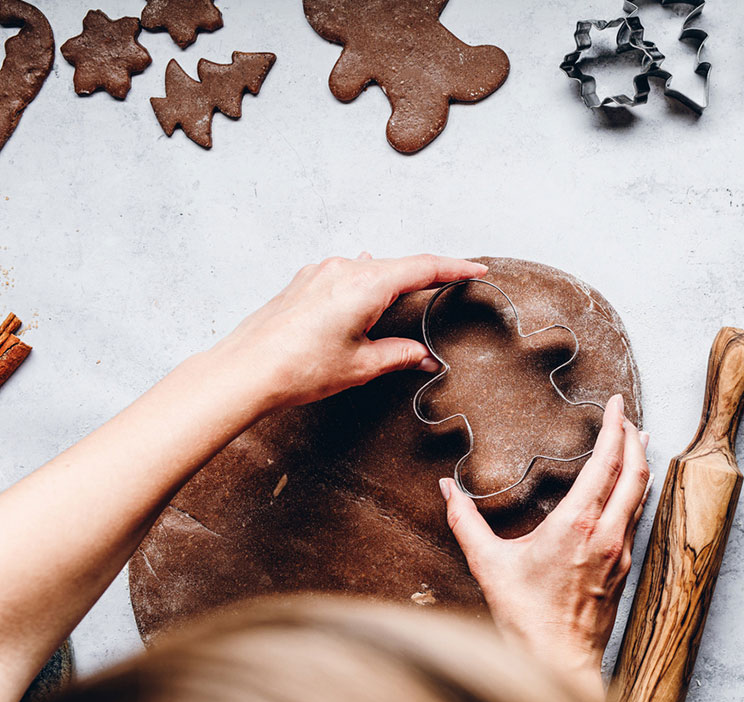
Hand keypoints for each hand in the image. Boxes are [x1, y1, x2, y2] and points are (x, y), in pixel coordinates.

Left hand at [208, 253, 487, 412]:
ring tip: (410, 296)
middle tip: (453, 283)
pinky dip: (366, 284)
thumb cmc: (298, 368)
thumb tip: (425, 356)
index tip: (477, 269)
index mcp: (365, 284)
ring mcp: (319, 273)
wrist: (245, 371)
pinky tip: (367, 291)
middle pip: (398, 266)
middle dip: (426, 276)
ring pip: (370, 269)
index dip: (454, 268)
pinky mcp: (303, 283)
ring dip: (393, 281)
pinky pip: (345, 274)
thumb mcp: (361, 366)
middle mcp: (342, 269)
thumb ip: (399, 355)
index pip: (423, 267)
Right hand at [441, 394, 650, 701]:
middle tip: (626, 416)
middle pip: (635, 472)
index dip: (614, 427)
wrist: (558, 663)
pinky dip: (636, 494)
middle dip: (633, 438)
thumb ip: (465, 522)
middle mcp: (607, 532)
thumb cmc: (525, 617)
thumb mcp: (488, 564)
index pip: (606, 462)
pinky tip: (629, 492)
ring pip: (641, 496)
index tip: (614, 403)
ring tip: (638, 442)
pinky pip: (637, 519)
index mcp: (577, 523)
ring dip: (640, 464)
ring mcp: (620, 552)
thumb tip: (446, 489)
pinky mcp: (624, 569)